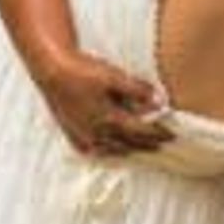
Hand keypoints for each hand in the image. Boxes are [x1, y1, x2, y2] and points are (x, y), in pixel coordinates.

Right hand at [33, 48, 172, 156]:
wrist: (51, 71)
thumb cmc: (83, 71)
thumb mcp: (114, 76)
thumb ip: (138, 89)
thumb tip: (159, 101)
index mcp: (109, 120)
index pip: (142, 132)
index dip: (158, 134)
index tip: (172, 135)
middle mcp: (97, 134)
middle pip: (129, 144)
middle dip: (148, 145)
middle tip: (162, 145)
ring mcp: (83, 137)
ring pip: (112, 151)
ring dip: (129, 150)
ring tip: (141, 148)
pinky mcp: (72, 136)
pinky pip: (94, 151)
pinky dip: (107, 151)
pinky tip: (111, 149)